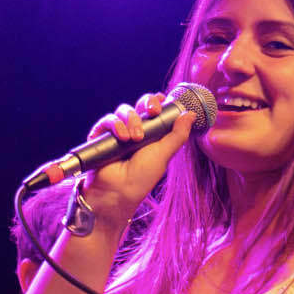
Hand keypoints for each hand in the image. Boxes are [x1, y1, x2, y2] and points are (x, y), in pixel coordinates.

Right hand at [75, 91, 199, 222]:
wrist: (118, 191)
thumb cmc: (142, 177)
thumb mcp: (164, 154)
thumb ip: (178, 134)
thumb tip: (191, 114)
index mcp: (152, 133)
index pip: (155, 109)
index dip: (158, 101)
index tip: (162, 102)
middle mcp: (135, 129)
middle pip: (140, 104)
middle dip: (147, 102)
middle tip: (153, 111)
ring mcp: (118, 132)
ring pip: (124, 110)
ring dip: (132, 120)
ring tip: (135, 138)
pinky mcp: (101, 136)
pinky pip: (108, 120)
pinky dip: (116, 125)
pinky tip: (123, 137)